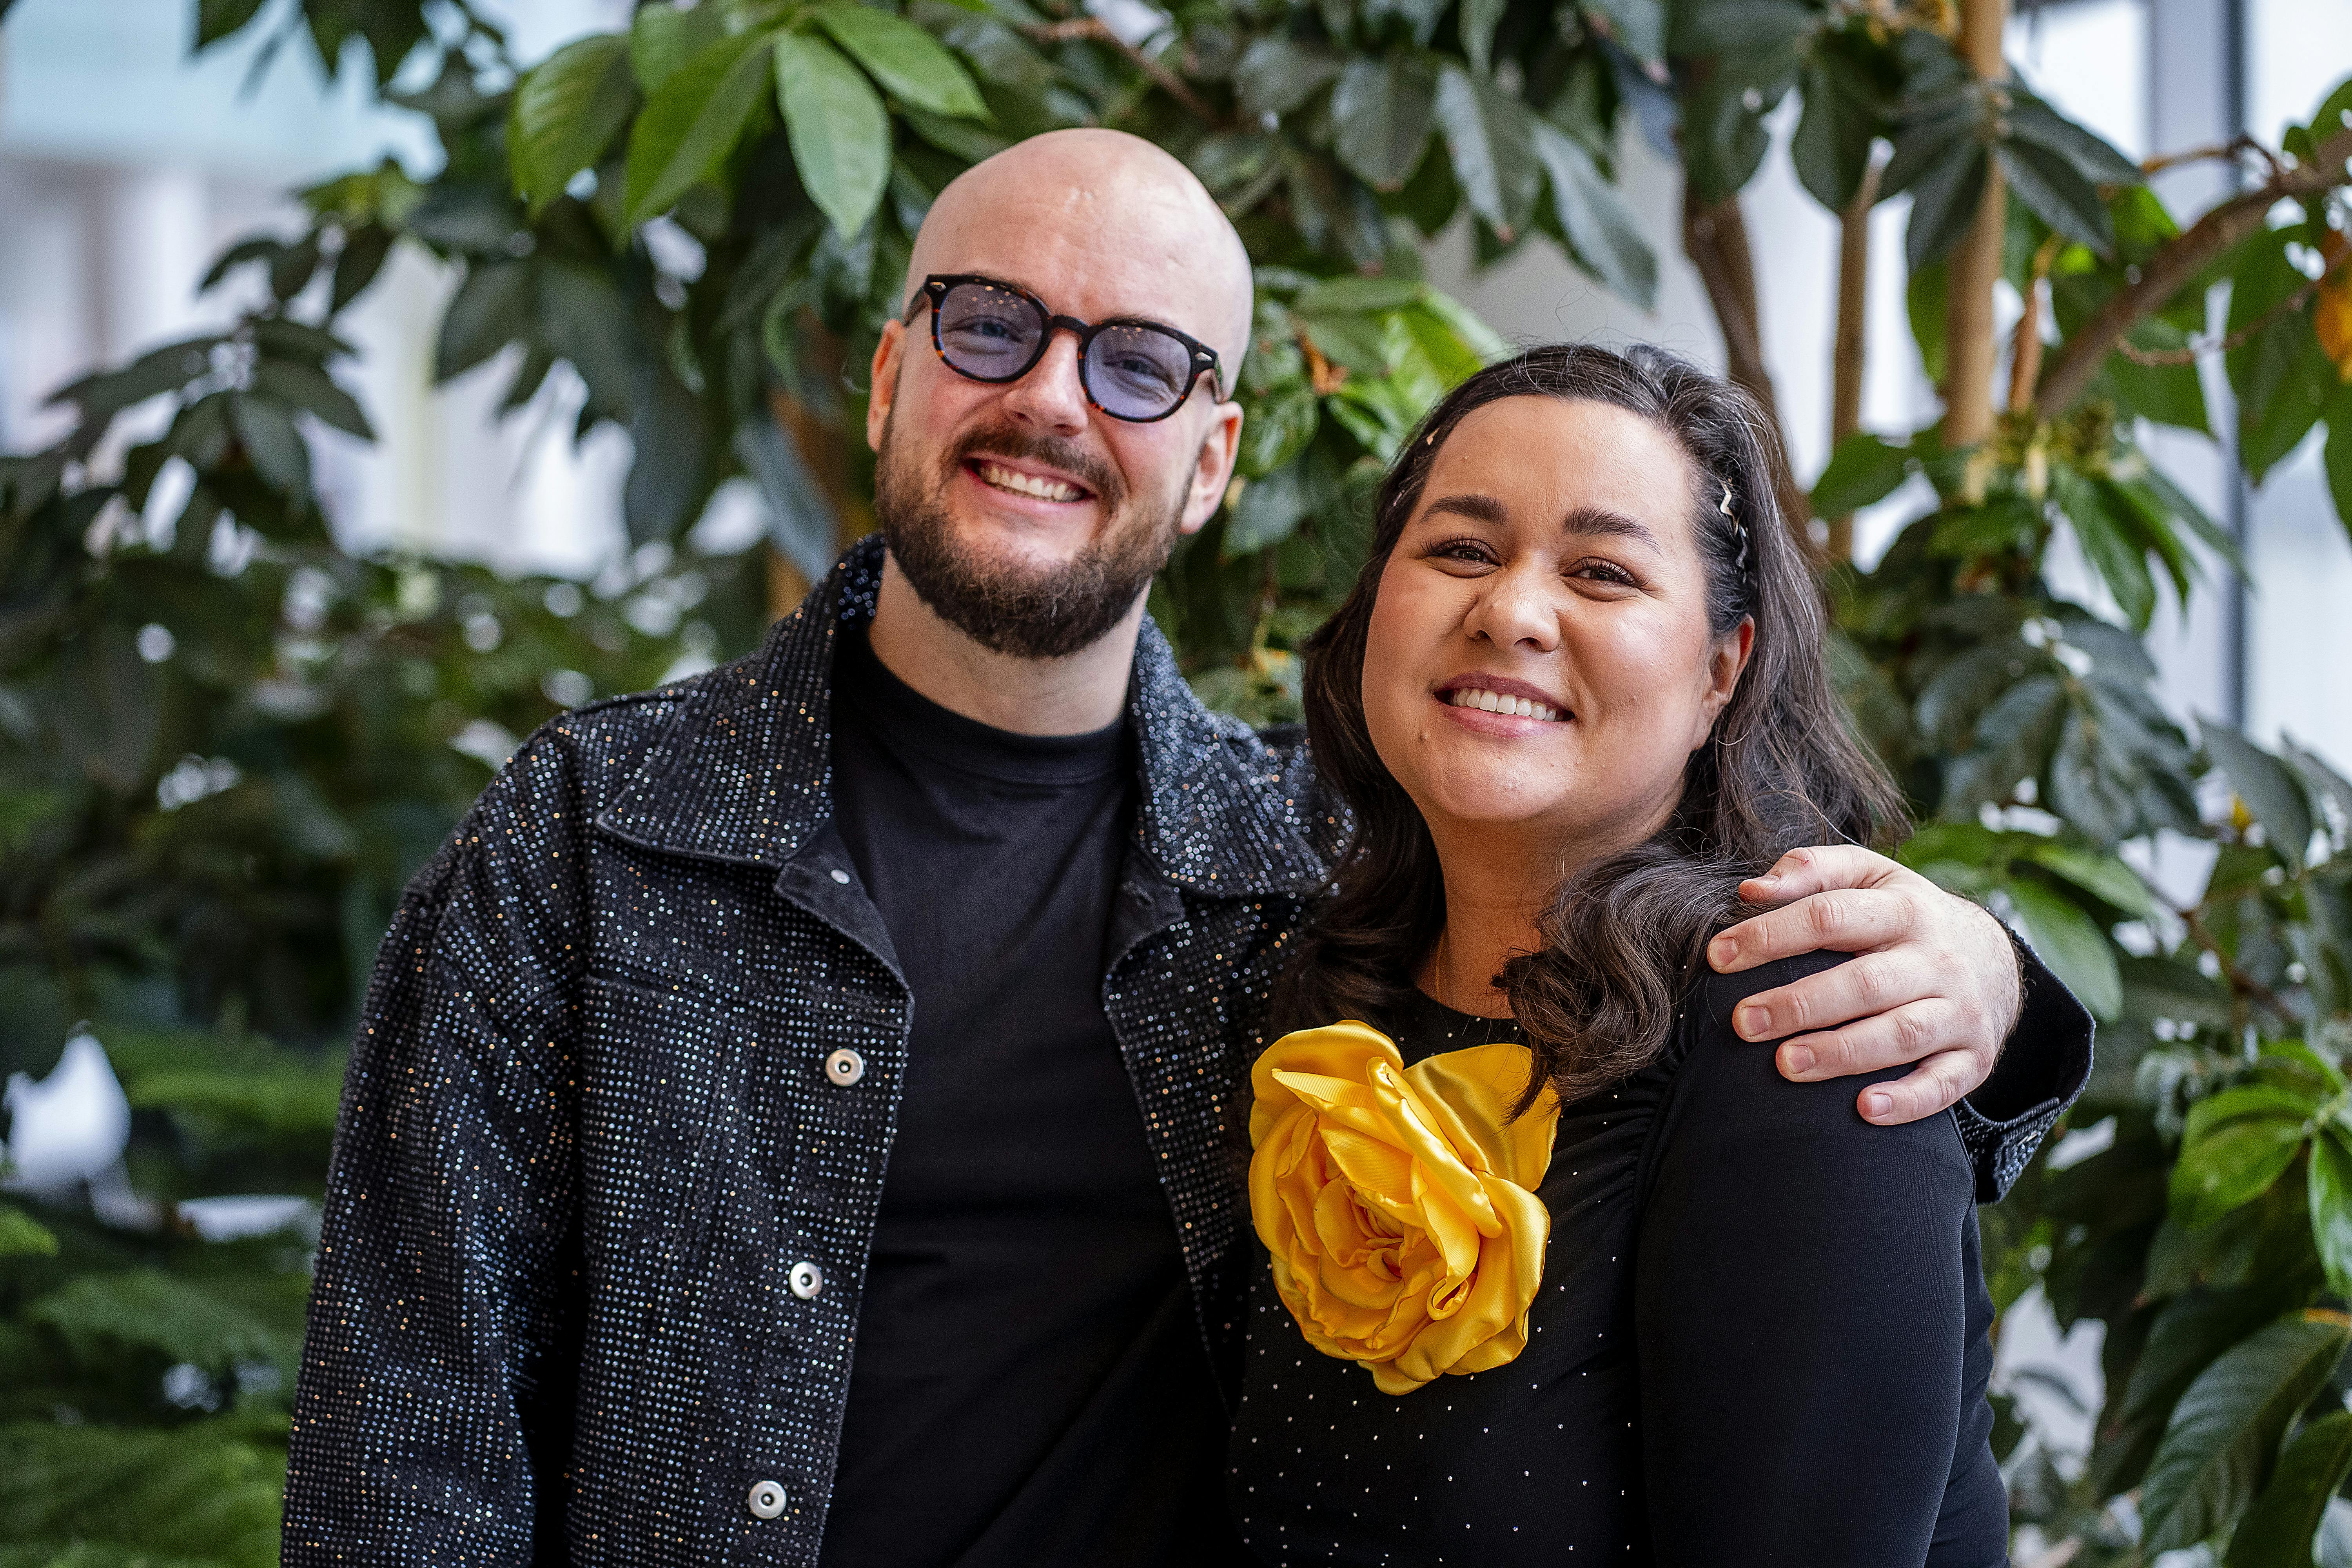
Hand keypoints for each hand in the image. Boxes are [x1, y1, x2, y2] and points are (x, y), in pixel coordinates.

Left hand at [1705, 845, 2024, 1125]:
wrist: (1992, 956)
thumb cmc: (1901, 916)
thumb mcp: (1868, 875)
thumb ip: (1811, 870)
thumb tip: (1750, 890)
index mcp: (1904, 909)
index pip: (1831, 916)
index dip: (1771, 935)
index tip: (1718, 957)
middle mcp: (1937, 959)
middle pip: (1866, 982)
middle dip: (1801, 1003)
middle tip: (1744, 1022)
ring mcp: (1961, 1010)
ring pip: (1901, 1034)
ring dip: (1842, 1052)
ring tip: (1786, 1064)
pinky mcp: (1975, 1057)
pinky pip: (1945, 1084)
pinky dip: (1908, 1099)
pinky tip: (1864, 1109)